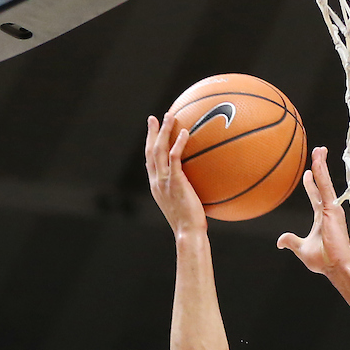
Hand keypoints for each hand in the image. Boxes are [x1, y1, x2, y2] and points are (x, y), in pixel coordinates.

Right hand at [145, 113, 207, 236]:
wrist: (188, 233)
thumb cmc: (190, 225)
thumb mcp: (185, 207)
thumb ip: (187, 193)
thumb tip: (200, 188)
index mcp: (157, 187)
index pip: (150, 163)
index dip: (149, 147)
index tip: (152, 135)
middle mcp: (157, 182)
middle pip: (150, 151)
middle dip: (152, 133)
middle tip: (154, 118)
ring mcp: (164, 181)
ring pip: (159, 150)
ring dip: (163, 131)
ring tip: (169, 116)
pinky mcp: (175, 182)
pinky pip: (175, 157)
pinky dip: (178, 143)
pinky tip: (185, 132)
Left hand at [277, 147, 349, 275]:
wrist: (336, 266)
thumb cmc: (323, 260)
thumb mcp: (301, 248)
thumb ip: (291, 241)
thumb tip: (279, 241)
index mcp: (322, 218)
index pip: (316, 196)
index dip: (312, 183)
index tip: (307, 172)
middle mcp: (328, 210)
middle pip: (323, 183)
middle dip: (320, 167)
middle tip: (318, 151)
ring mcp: (332, 208)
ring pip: (325, 181)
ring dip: (321, 164)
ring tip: (319, 148)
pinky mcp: (333, 209)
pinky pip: (326, 187)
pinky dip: (322, 173)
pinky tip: (318, 160)